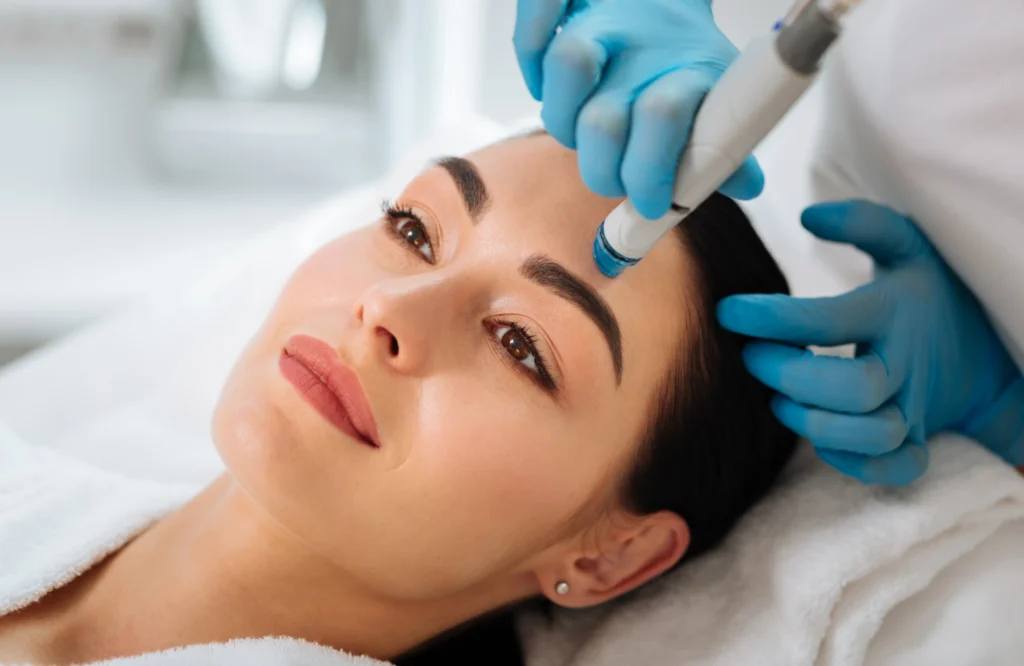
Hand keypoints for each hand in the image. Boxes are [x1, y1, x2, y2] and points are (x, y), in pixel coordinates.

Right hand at [512, 0, 763, 218]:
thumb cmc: (682, 60)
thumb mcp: (718, 98)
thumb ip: (728, 145)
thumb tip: (747, 185)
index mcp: (687, 70)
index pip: (663, 119)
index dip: (648, 174)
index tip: (648, 205)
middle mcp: (641, 45)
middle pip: (605, 116)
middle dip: (601, 169)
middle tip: (610, 182)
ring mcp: (600, 21)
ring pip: (568, 62)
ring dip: (561, 119)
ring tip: (573, 135)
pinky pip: (535, 14)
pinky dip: (528, 50)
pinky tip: (540, 82)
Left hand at [717, 200, 1023, 484]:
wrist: (993, 346)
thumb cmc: (928, 290)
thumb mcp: (906, 244)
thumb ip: (862, 222)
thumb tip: (809, 215)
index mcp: (895, 311)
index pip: (827, 320)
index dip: (771, 318)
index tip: (728, 310)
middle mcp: (906, 363)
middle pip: (854, 388)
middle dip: (791, 376)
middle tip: (750, 356)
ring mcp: (915, 405)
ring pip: (874, 433)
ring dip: (816, 423)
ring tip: (779, 399)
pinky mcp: (920, 438)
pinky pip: (897, 468)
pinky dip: (856, 463)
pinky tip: (822, 439)